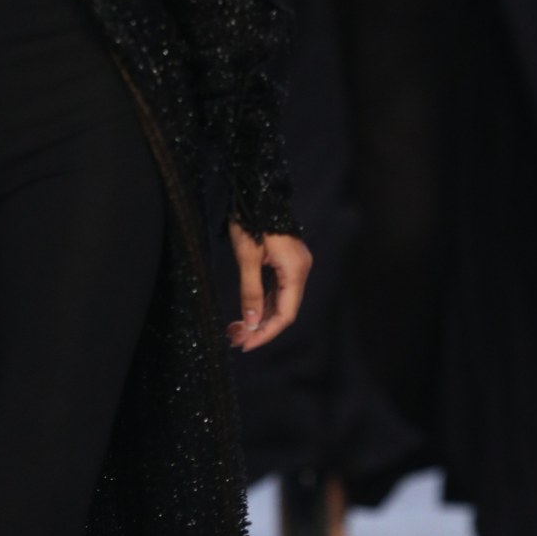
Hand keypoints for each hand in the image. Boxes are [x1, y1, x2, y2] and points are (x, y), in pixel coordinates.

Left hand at [226, 222, 311, 350]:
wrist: (256, 191)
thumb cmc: (250, 220)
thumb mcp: (247, 257)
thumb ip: (250, 292)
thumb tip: (251, 323)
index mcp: (295, 270)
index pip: (285, 314)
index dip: (266, 333)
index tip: (246, 344)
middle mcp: (300, 270)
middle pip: (284, 310)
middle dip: (261, 328)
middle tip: (236, 339)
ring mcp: (295, 265)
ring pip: (281, 301)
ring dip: (261, 317)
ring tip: (238, 330)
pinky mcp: (287, 261)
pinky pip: (278, 289)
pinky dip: (264, 303)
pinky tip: (248, 314)